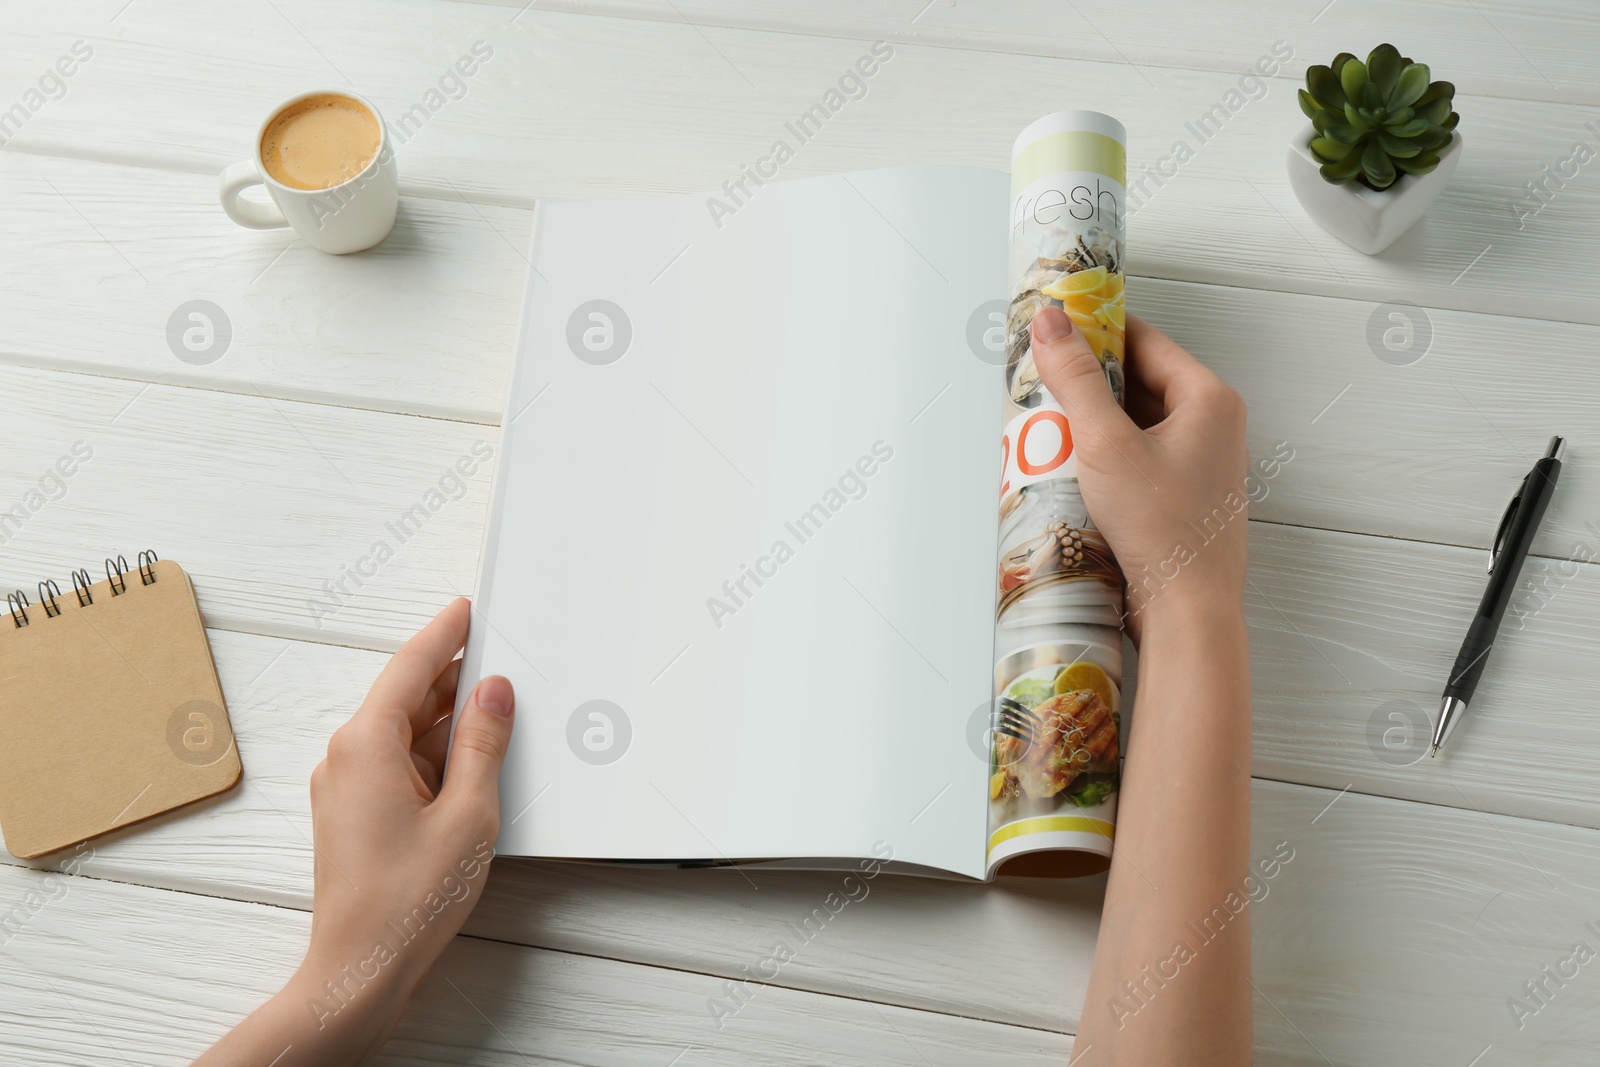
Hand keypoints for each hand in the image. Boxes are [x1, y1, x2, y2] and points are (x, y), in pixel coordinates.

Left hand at [193, 598, 515, 1065]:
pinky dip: (436, 756)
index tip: (467, 609)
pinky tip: (472, 766)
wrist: (361, 969)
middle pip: (407, 697)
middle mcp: (345, 757)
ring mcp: (345, 787)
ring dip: (450, 725)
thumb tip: (493, 694)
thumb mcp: (469, 813)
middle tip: (501, 662)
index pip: (411, 667)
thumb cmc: (406, 902)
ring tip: (499, 721)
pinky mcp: (354, 814)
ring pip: (406, 733)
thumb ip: (483, 743)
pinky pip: (399, 764)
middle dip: (456, 681)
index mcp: (366, 744)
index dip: (445, 633)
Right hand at [1030, 307, 1248, 636]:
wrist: (1187, 609)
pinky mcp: (1183, 496)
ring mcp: (1200, 463)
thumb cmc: (1163, 529)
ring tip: (1050, 424)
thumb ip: (1077, 379)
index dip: (1096, 331)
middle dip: (1090, 381)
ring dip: (1094, 421)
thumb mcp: (1105, 443)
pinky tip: (1072, 466)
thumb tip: (1051, 323)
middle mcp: (1213, 426)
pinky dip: (1106, 454)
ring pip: (1138, 422)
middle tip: (1044, 379)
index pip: (1145, 341)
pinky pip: (1139, 457)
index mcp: (1209, 399)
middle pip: (1141, 381)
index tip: (1055, 328)